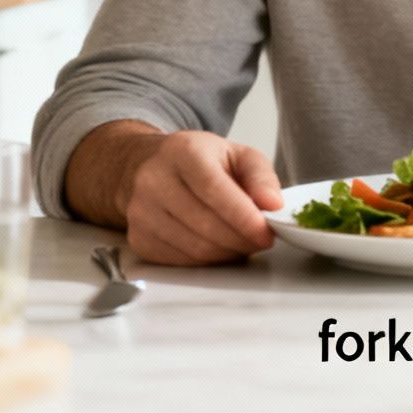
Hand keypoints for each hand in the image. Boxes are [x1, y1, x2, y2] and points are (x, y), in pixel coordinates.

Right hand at [120, 131, 283, 265]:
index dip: (243, 217)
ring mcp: (140, 212)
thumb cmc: (199, 160)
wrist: (147, 166)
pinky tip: (221, 247)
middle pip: (205, 224)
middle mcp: (154, 181)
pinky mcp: (138, 238)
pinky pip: (181, 260)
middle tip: (263, 240)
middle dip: (242, 239)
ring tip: (245, 242)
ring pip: (194, 247)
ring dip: (228, 252)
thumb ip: (261, 177)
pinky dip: (209, 260)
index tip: (266, 232)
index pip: (214, 190)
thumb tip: (274, 204)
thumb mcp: (238, 154)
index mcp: (183, 152)